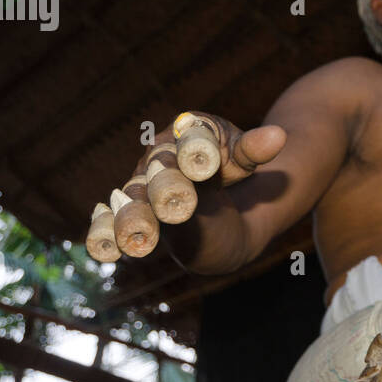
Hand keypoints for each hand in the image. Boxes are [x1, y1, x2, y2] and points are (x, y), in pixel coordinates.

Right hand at [85, 111, 285, 261]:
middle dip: (168, 188)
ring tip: (133, 236)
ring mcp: (144, 185)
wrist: (212, 193)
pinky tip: (102, 249)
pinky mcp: (135, 212)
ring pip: (135, 200)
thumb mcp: (244, 158)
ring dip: (134, 218)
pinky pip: (115, 221)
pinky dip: (106, 232)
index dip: (199, 152)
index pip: (195, 140)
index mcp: (188, 132)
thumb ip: (254, 149)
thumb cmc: (227, 168)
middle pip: (162, 172)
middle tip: (175, 207)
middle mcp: (160, 157)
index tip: (206, 168)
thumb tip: (279, 136)